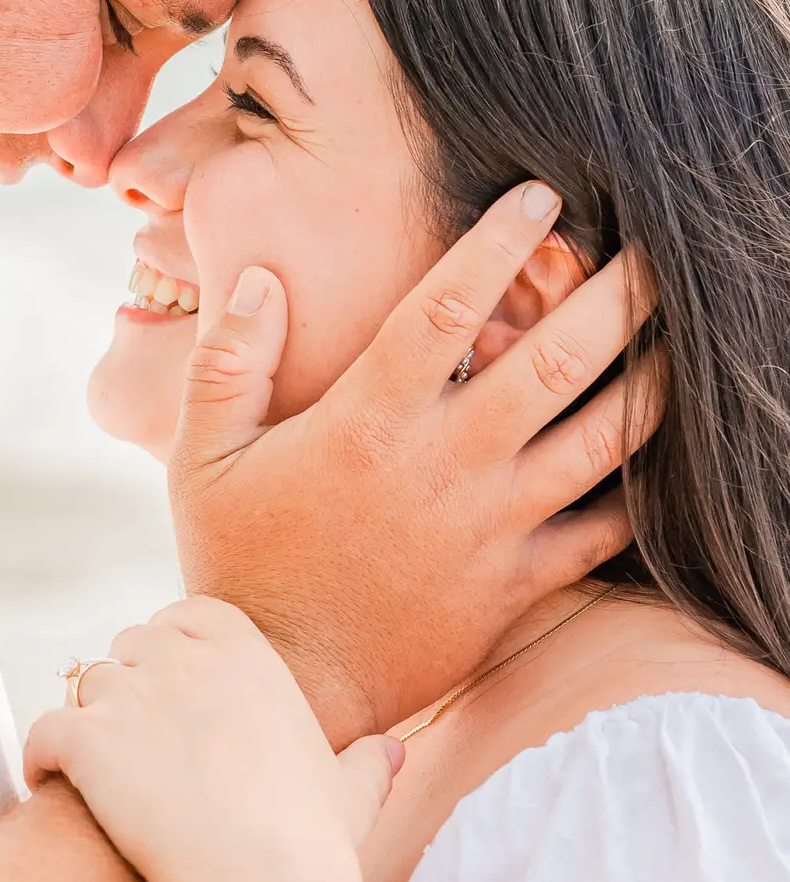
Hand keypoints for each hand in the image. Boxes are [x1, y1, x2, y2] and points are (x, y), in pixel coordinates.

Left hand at [24, 598, 400, 881]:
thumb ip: (370, 763)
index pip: (193, 615)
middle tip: (129, 731)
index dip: (174, 641)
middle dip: (129, 680)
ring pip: (87, 683)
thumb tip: (395, 752)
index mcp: (247, 657)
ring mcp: (132, 694)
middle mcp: (185, 659)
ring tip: (89, 764)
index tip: (170, 674)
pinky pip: (44, 728)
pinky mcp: (87, 737)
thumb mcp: (352, 794)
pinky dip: (40, 754)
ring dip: (88, 717)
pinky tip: (46, 781)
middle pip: (133, 644)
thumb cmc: (310, 845)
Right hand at [169, 182, 658, 744]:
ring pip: (598, 441)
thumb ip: (227, 360)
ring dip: (647, 380)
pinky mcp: (514, 587)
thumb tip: (260, 277)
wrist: (280, 687)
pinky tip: (664, 455)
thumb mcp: (200, 457)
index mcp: (368, 420)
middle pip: (554, 362)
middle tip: (654, 252)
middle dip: (614, 297)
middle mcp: (443, 464)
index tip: (540, 194)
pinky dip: (639, 491)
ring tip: (680, 337)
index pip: (447, 307)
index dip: (498, 241)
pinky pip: (599, 532)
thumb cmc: (236, 564)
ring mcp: (488, 528)